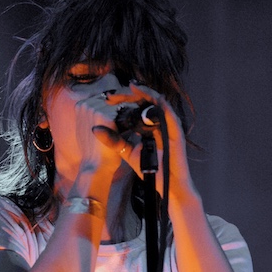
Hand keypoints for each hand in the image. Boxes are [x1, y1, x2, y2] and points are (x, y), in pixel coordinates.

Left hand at [93, 82, 194, 197]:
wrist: (166, 185)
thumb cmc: (149, 169)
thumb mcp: (126, 151)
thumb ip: (113, 140)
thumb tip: (95, 129)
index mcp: (148, 124)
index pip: (136, 105)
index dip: (123, 99)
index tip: (108, 99)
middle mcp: (159, 122)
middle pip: (145, 100)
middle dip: (130, 93)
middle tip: (114, 94)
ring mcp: (169, 125)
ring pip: (157, 101)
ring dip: (144, 92)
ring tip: (131, 86)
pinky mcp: (176, 130)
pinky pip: (168, 112)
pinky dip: (159, 102)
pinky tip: (149, 97)